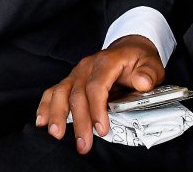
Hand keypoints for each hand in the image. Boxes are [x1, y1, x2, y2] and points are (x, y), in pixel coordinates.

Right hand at [35, 35, 164, 153]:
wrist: (129, 48)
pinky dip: (46, 105)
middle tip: (82, 144)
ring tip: (55, 133)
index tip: (102, 129)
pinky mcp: (72, 80)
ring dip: (57, 113)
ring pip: (62, 91)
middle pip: (78, 93)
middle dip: (78, 120)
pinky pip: (55, 90)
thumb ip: (147, 73)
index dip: (97, 107)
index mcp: (106, 61)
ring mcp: (77, 73)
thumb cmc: (138, 59)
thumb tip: (143, 82)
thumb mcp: (151, 63)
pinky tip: (41, 120)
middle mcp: (87, 66)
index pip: (97, 85)